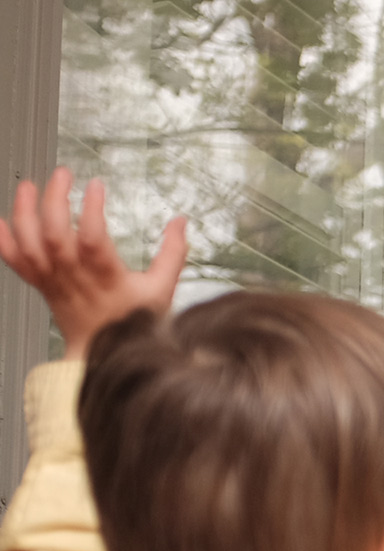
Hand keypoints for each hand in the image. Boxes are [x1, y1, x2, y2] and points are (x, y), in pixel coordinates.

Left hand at [0, 172, 186, 358]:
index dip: (91, 210)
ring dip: (25, 213)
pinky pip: (16, 263)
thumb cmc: (133, 324)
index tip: (96, 186)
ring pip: (30, 245)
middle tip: (63, 175)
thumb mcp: (162, 289)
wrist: (105, 355)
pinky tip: (3, 221)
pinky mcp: (42, 286)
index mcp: (108, 280)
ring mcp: (55, 283)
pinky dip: (5, 242)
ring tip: (29, 186)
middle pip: (55, 235)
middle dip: (55, 199)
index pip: (93, 239)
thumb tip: (180, 223)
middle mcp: (77, 280)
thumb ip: (172, 254)